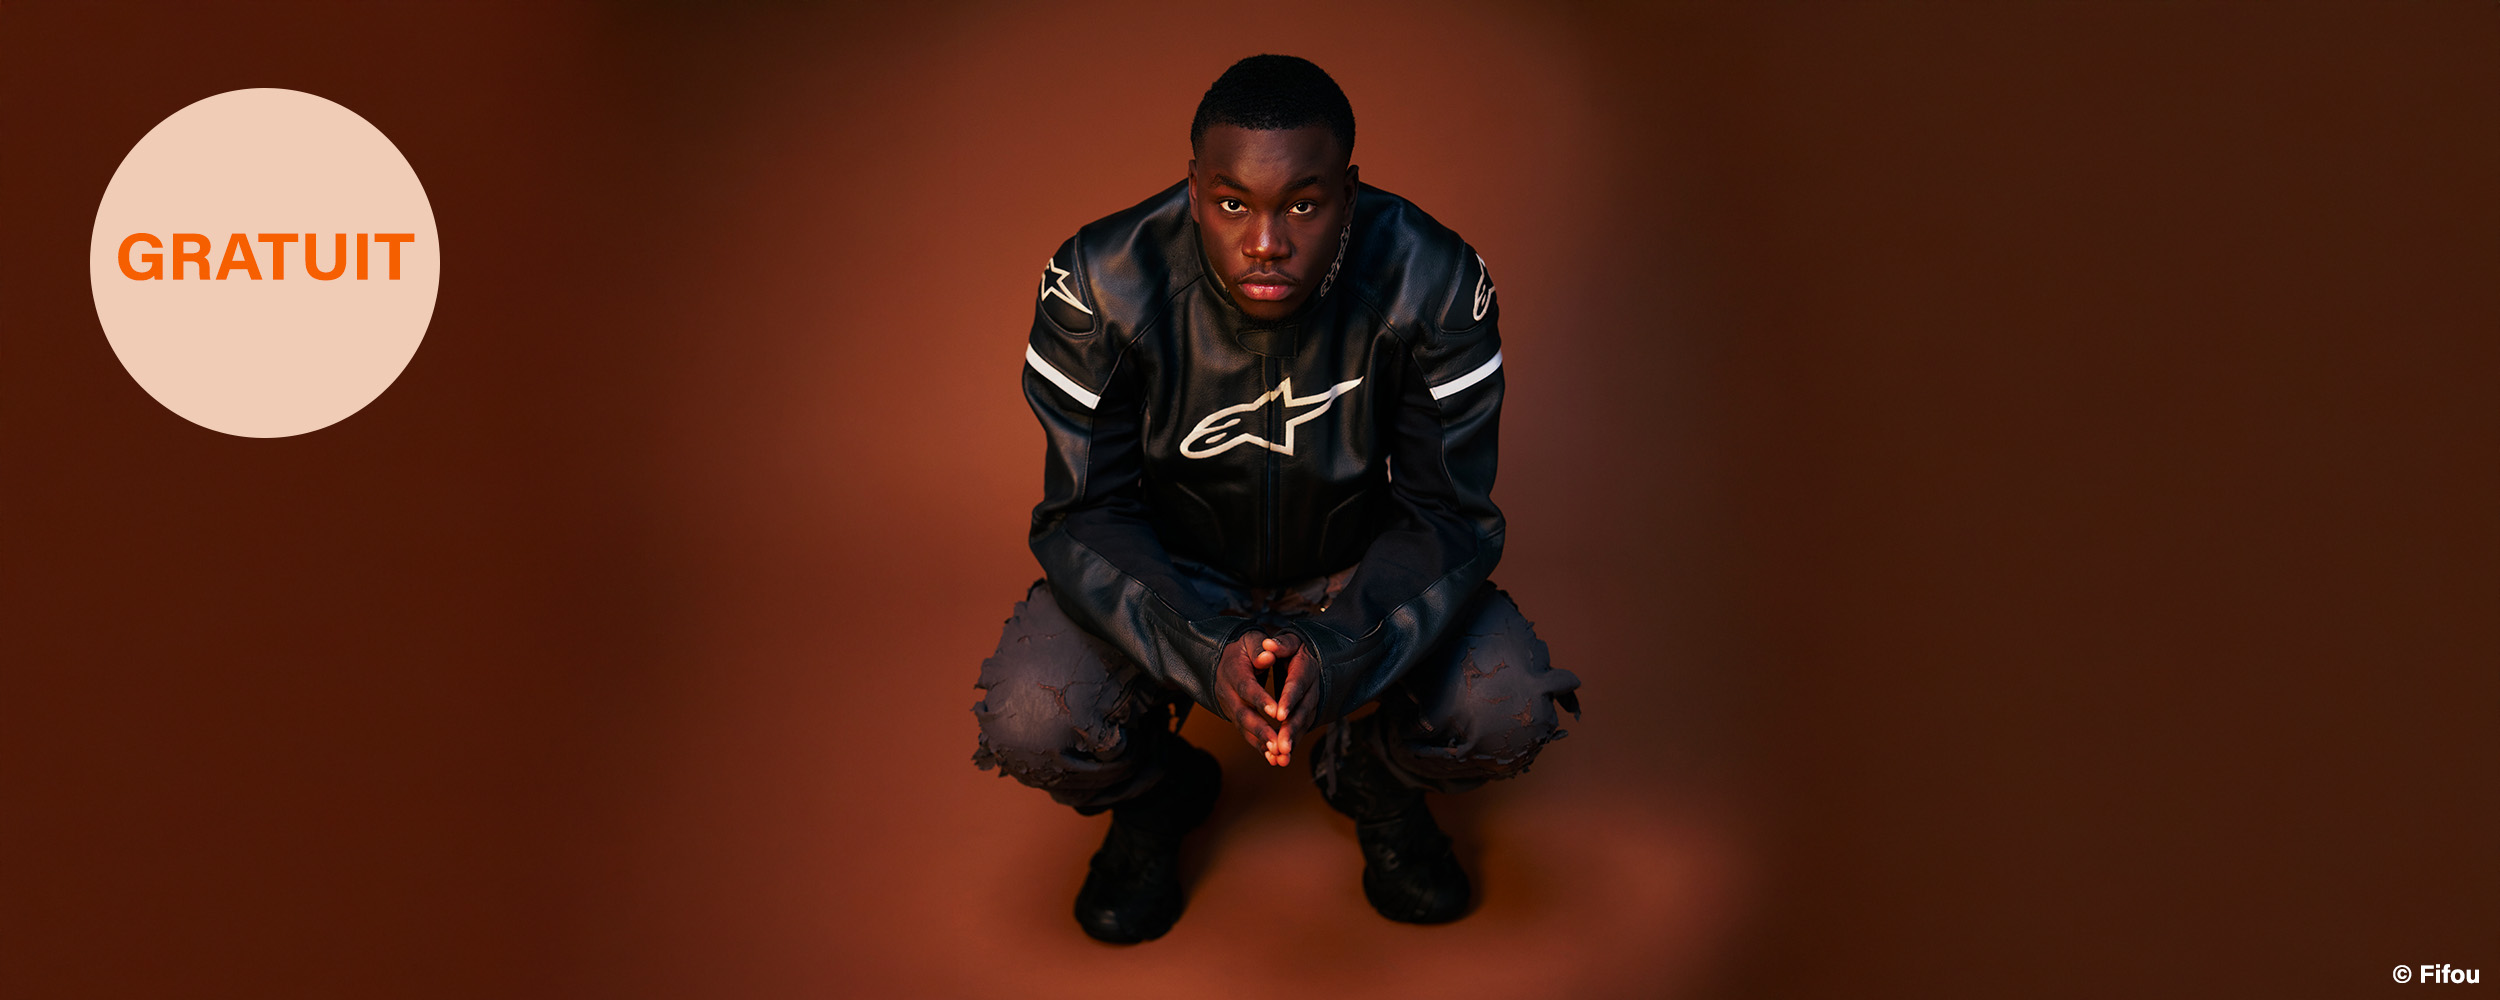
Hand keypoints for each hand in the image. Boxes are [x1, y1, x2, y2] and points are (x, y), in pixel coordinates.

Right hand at [1214, 631, 1319, 765]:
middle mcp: (1228, 693)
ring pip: (1245, 729)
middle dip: (1261, 730)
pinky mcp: (1236, 718)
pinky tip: (1274, 760)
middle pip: (1243, 714)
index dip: (1261, 700)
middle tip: (1278, 744)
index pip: (1247, 687)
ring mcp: (1230, 708)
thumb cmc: (1244, 648)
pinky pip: (1247, 735)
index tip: (1277, 711)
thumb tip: (1268, 656)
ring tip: (1278, 757)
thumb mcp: (1251, 640)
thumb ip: (1259, 648)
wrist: (1223, 659)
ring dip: (1262, 744)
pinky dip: (1260, 748)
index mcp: (1234, 672)